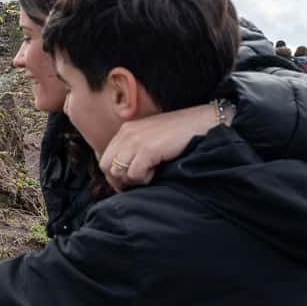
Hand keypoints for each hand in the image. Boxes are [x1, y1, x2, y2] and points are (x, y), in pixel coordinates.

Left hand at [100, 103, 217, 191]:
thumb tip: (124, 174)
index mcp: (125, 131)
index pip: (105, 159)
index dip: (114, 175)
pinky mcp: (147, 149)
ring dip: (132, 180)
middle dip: (118, 180)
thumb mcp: (150, 137)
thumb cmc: (179, 134)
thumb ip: (135, 149)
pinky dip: (144, 178)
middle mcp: (127, 134)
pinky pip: (134, 174)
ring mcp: (136, 141)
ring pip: (118, 172)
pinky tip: (156, 171)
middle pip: (106, 166)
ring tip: (149, 174)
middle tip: (137, 183)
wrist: (201, 122)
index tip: (127, 182)